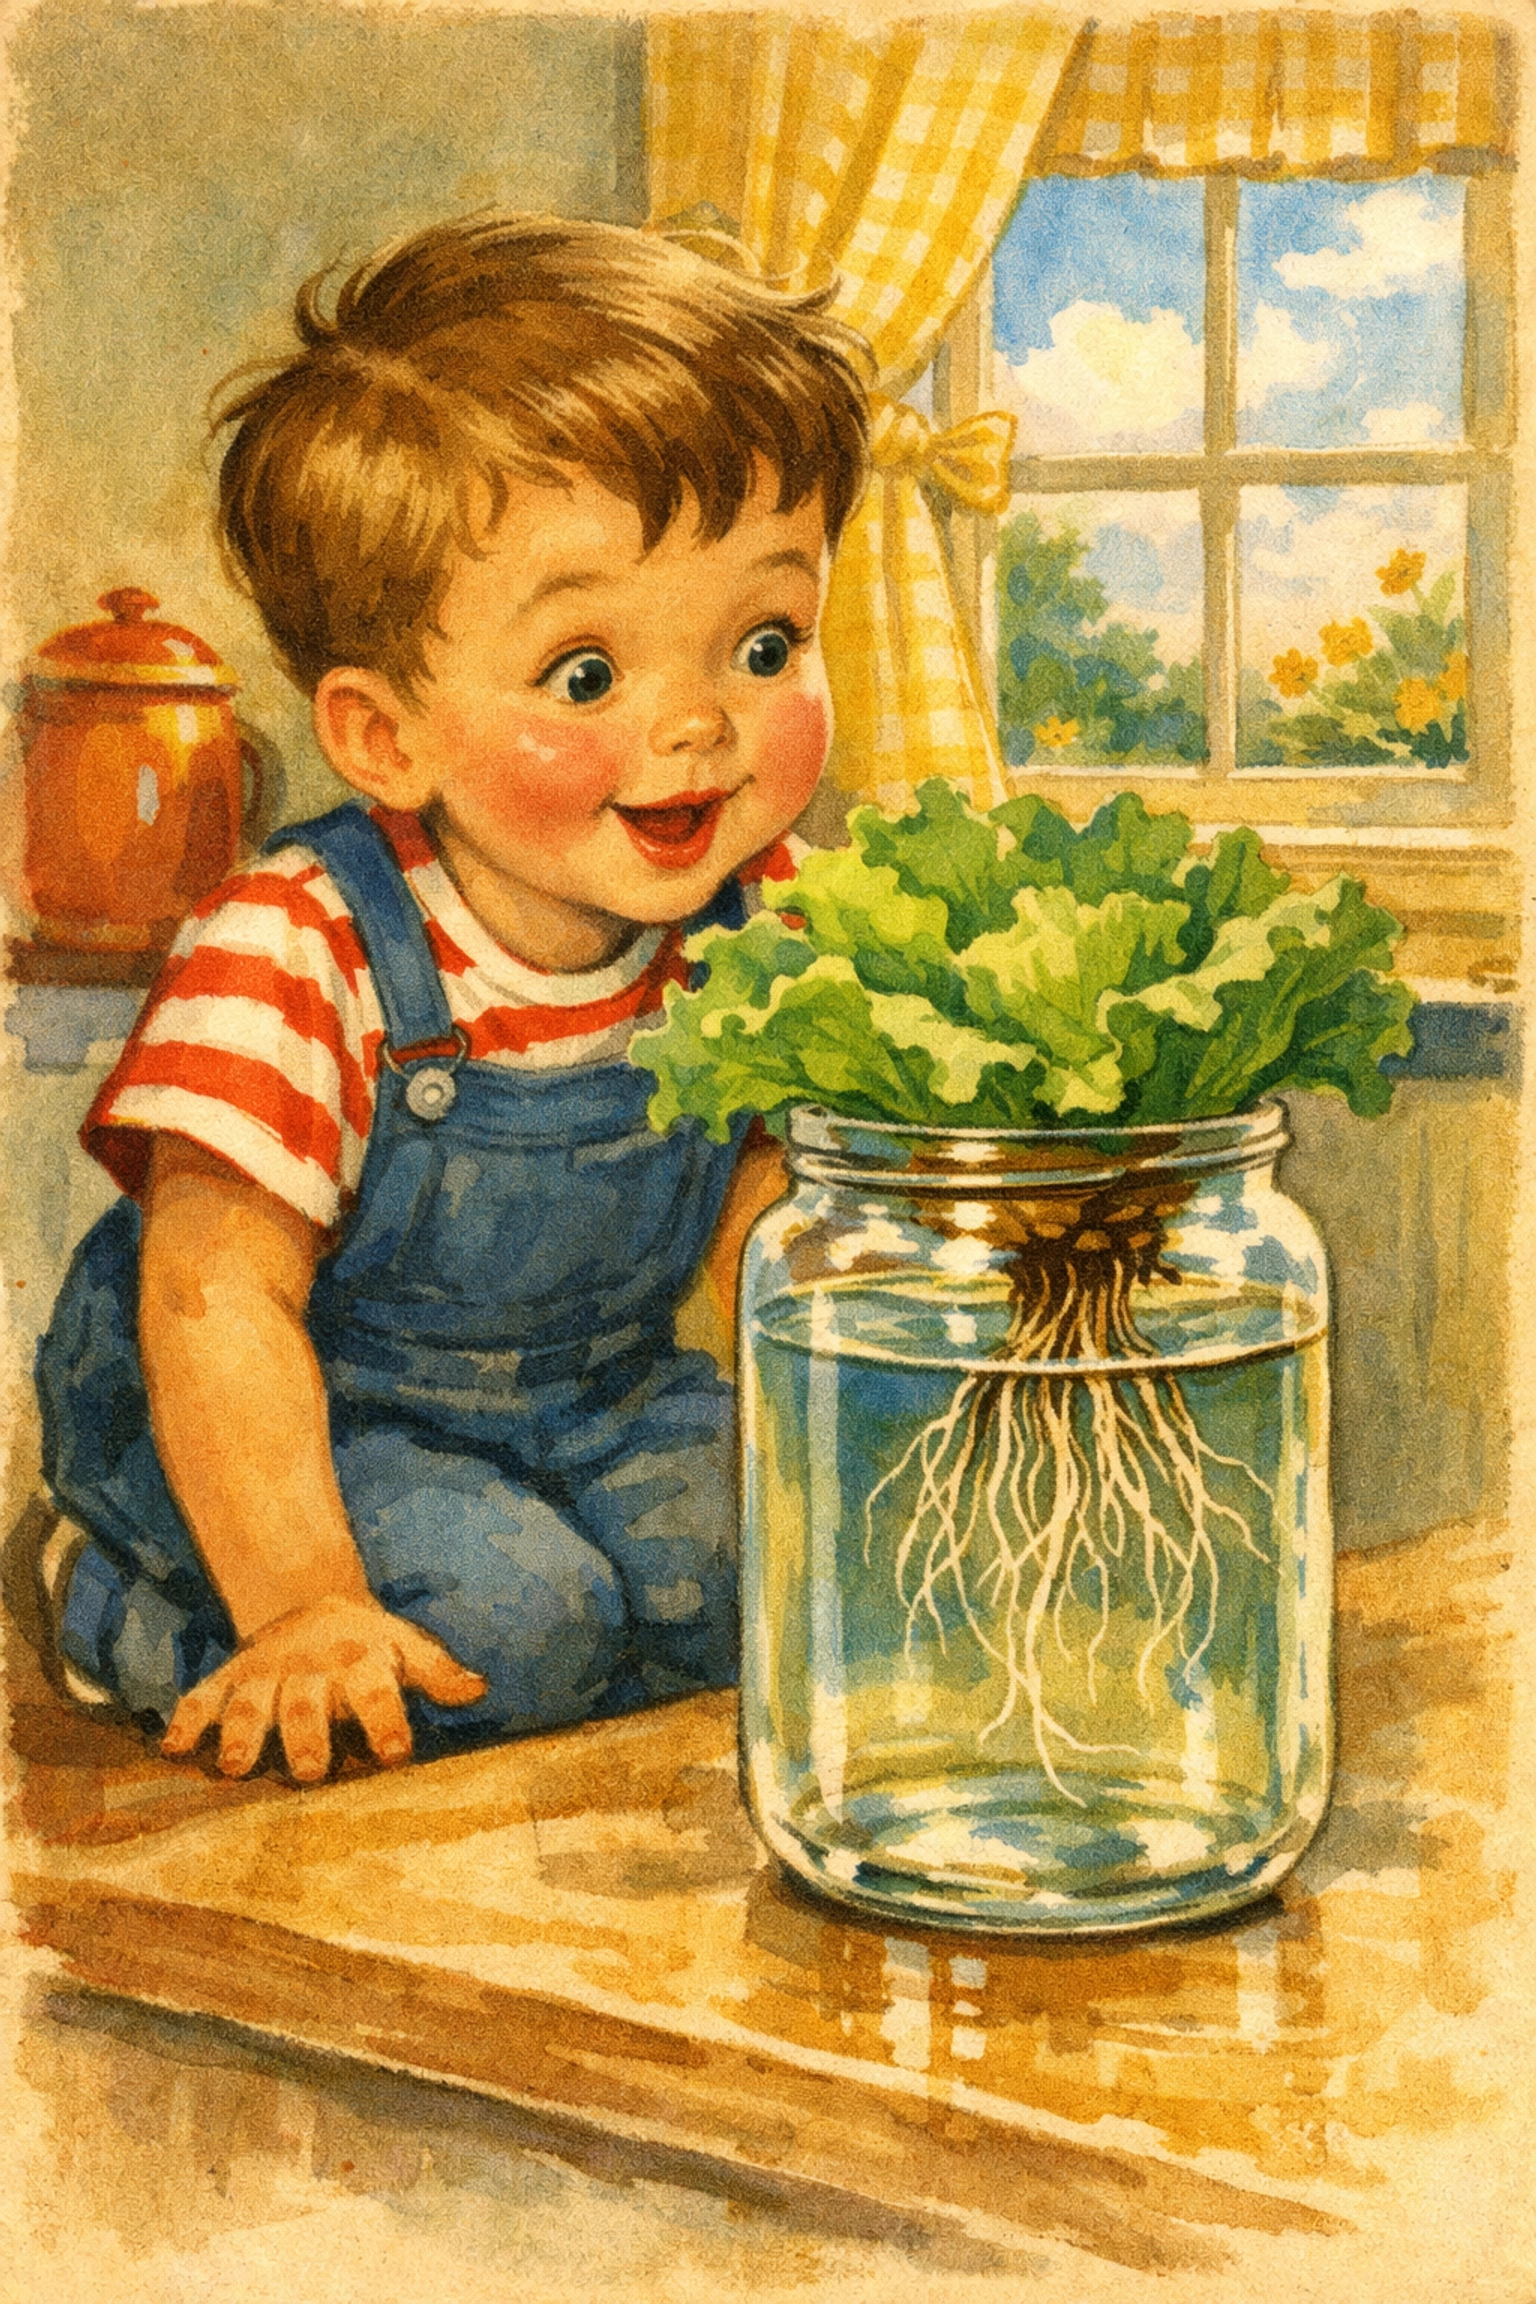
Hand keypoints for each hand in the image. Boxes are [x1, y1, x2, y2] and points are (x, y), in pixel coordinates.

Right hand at [161, 1595, 487, 1781]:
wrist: (312, 1599)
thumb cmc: (370, 1643)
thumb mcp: (407, 1647)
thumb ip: (438, 1673)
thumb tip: (478, 1689)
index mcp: (360, 1660)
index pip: (376, 1689)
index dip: (386, 1719)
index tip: (394, 1754)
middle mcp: (310, 1665)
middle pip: (306, 1701)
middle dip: (307, 1735)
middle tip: (311, 1772)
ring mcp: (266, 1670)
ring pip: (250, 1701)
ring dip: (241, 1732)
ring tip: (234, 1767)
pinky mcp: (230, 1676)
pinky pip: (203, 1695)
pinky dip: (186, 1718)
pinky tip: (173, 1749)